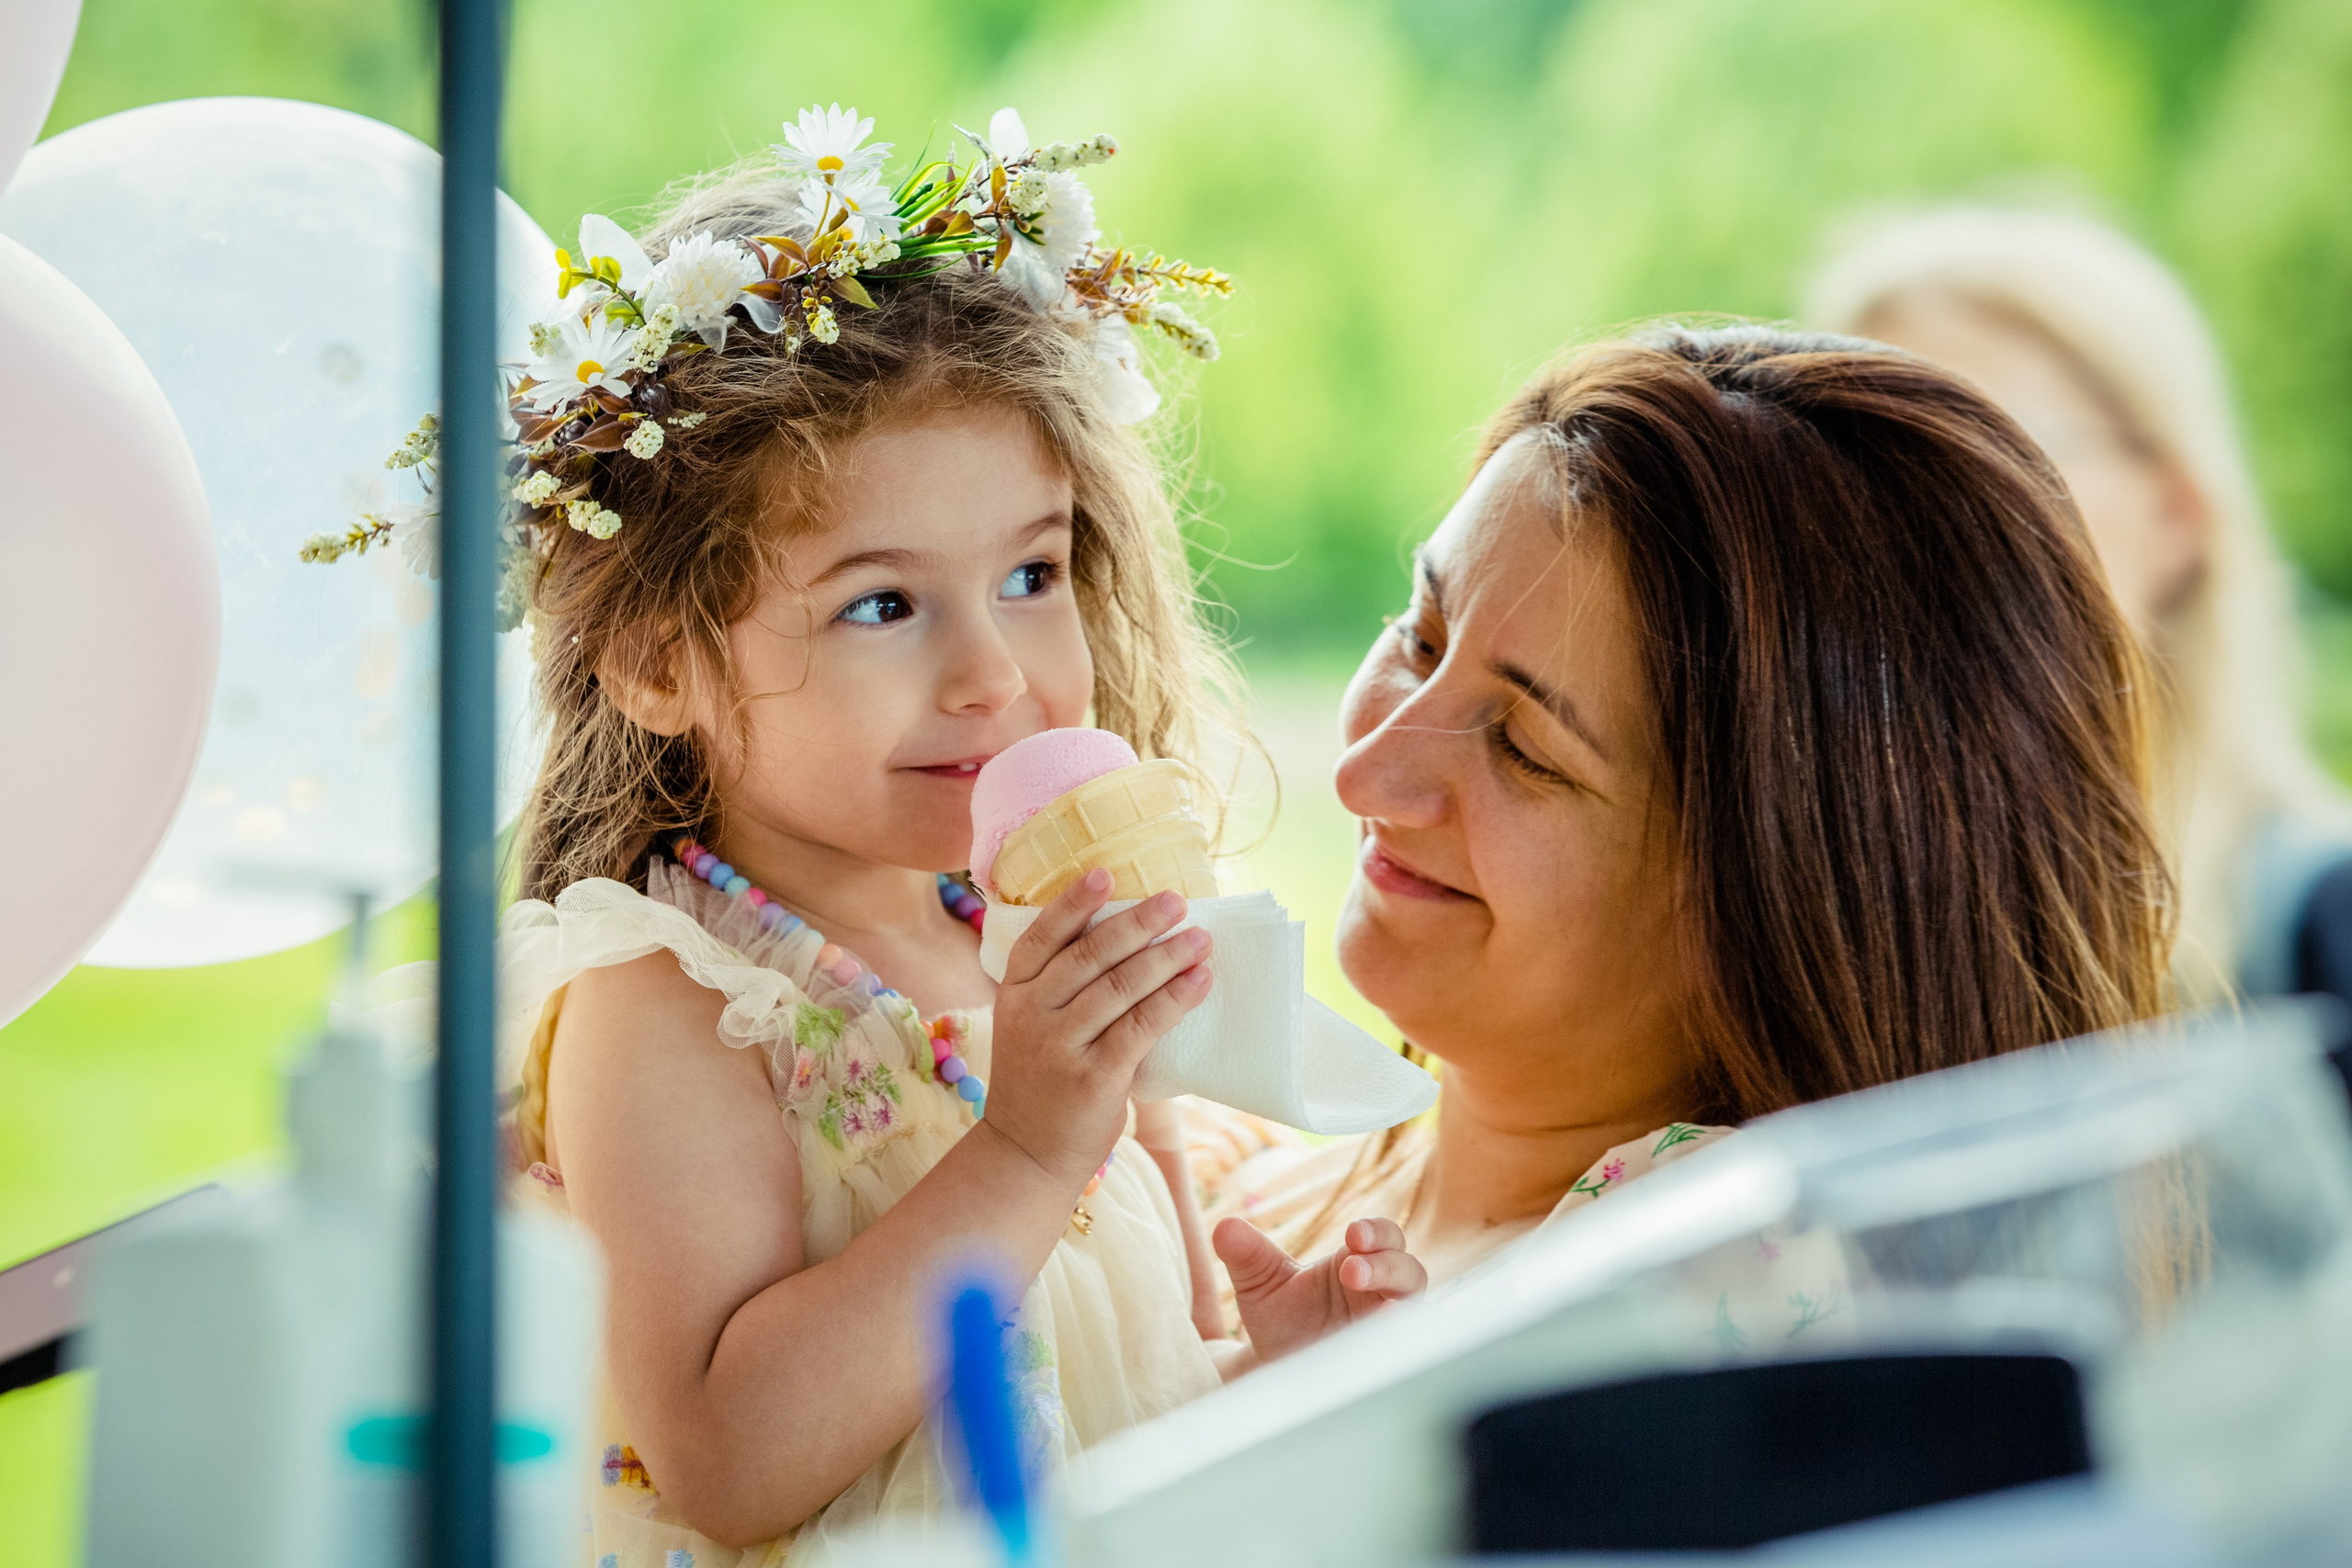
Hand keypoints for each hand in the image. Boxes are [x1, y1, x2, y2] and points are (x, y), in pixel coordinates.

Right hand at [982, 870, 1214, 1190]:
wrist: (1027, 1153)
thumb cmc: (1040, 1082)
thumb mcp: (1030, 1027)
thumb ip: (1060, 988)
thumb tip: (1127, 939)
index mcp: (1015, 994)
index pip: (1042, 937)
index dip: (1074, 904)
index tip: (1106, 874)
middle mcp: (1033, 1015)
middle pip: (1090, 955)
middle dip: (1138, 923)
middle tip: (1177, 900)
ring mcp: (1061, 1046)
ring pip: (1121, 988)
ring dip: (1167, 957)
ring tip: (1201, 938)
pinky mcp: (1095, 1077)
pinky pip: (1142, 1027)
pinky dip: (1175, 999)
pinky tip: (1200, 981)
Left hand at [1213, 1216, 1424, 1363]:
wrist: (1279, 1370)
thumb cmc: (1280, 1318)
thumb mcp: (1260, 1283)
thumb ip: (1247, 1255)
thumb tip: (1224, 1227)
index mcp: (1357, 1262)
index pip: (1383, 1236)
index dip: (1375, 1232)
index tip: (1353, 1235)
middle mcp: (1381, 1293)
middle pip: (1407, 1268)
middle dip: (1385, 1265)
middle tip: (1352, 1270)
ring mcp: (1386, 1328)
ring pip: (1416, 1307)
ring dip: (1401, 1305)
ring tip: (1384, 1311)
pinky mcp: (1385, 1361)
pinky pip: (1411, 1352)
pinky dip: (1406, 1346)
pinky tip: (1389, 1347)